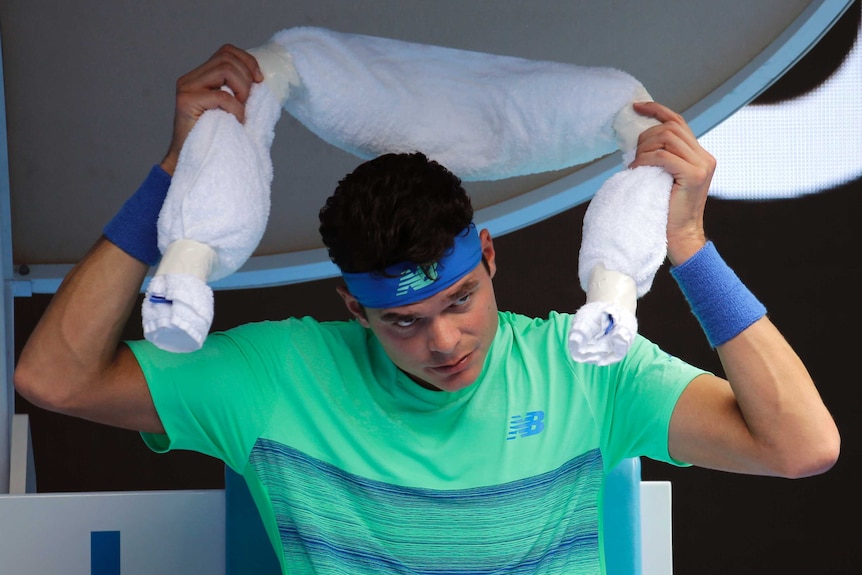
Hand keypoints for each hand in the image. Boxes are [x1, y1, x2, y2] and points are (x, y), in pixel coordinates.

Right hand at [160, 44, 263, 174]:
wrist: (192, 161)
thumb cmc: (216, 138)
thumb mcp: (230, 109)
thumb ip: (238, 91)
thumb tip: (262, 79)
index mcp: (201, 76)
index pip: (227, 51)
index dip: (247, 60)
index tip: (259, 80)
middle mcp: (191, 78)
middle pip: (227, 57)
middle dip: (246, 78)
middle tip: (248, 101)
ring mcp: (186, 88)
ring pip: (225, 69)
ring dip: (241, 89)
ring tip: (240, 110)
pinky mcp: (186, 101)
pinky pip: (221, 95)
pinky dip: (235, 108)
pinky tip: (236, 121)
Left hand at [628, 101, 715, 265]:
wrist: (680, 236)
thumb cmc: (666, 210)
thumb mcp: (664, 177)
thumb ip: (662, 158)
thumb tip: (639, 141)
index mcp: (699, 154)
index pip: (678, 122)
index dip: (657, 110)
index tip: (636, 107)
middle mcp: (705, 156)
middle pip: (671, 127)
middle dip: (646, 135)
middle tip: (633, 154)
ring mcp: (703, 165)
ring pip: (667, 138)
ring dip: (644, 149)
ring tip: (635, 165)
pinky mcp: (695, 175)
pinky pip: (664, 156)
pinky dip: (646, 160)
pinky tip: (636, 170)